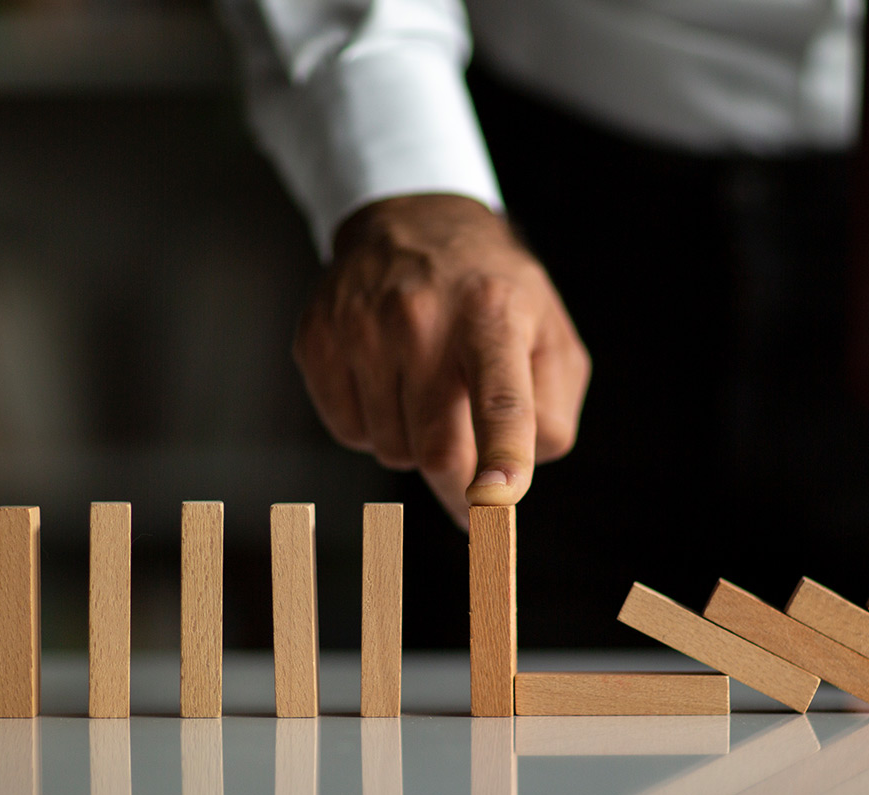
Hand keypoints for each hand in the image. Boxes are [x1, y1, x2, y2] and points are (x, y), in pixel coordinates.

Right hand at [294, 194, 590, 525]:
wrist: (412, 220)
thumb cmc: (491, 293)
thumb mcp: (550, 334)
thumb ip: (550, 410)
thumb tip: (514, 476)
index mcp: (494, 315)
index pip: (500, 401)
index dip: (501, 456)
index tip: (496, 501)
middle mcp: (422, 318)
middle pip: (436, 448)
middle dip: (458, 489)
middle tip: (474, 495)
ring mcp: (361, 328)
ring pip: (391, 449)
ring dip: (415, 445)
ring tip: (427, 392)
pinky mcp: (318, 339)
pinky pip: (349, 432)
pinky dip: (374, 427)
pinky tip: (388, 383)